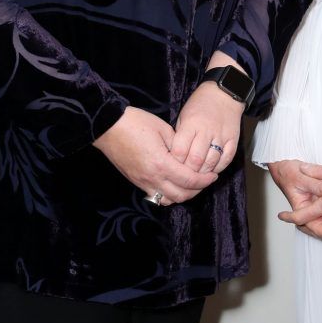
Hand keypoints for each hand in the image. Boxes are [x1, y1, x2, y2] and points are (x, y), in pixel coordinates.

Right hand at [93, 107, 216, 204]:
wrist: (108, 126)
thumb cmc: (135, 122)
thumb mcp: (163, 128)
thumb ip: (178, 145)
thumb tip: (187, 155)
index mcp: (161, 164)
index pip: (189, 180)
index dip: (205, 180)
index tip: (214, 175)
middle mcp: (152, 178)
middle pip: (181, 195)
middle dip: (197, 190)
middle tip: (205, 180)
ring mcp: (142, 182)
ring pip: (167, 200)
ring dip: (181, 195)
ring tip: (190, 184)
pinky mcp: (135, 181)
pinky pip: (154, 196)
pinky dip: (167, 195)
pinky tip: (173, 185)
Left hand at [171, 81, 242, 174]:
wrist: (223, 94)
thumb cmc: (199, 105)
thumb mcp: (183, 116)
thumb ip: (180, 137)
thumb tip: (174, 158)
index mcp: (191, 124)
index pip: (180, 150)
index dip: (175, 163)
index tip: (172, 167)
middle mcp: (206, 131)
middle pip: (196, 160)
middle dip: (188, 171)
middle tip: (184, 176)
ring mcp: (221, 136)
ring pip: (211, 162)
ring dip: (203, 173)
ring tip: (197, 176)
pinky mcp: (233, 140)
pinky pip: (226, 160)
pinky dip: (218, 168)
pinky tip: (212, 170)